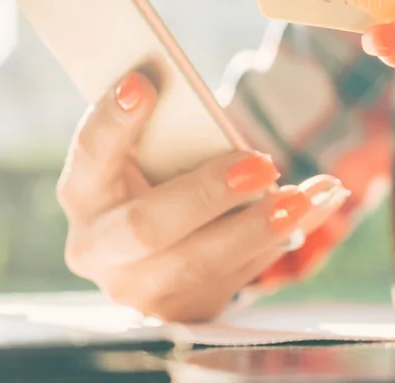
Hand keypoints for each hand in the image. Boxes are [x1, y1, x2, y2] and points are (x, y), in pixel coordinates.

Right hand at [57, 71, 349, 323]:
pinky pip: (234, 279)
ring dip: (258, 227)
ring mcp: (137, 289)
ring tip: (305, 197)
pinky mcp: (181, 312)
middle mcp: (98, 248)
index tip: (142, 84)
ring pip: (200, 262)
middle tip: (259, 163)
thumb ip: (168, 127)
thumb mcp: (151, 151)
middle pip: (147, 226)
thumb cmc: (159, 175)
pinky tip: (311, 209)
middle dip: (206, 194)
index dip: (112, 123)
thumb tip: (181, 83)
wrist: (162, 244)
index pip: (90, 155)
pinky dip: (276, 241)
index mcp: (82, 193)